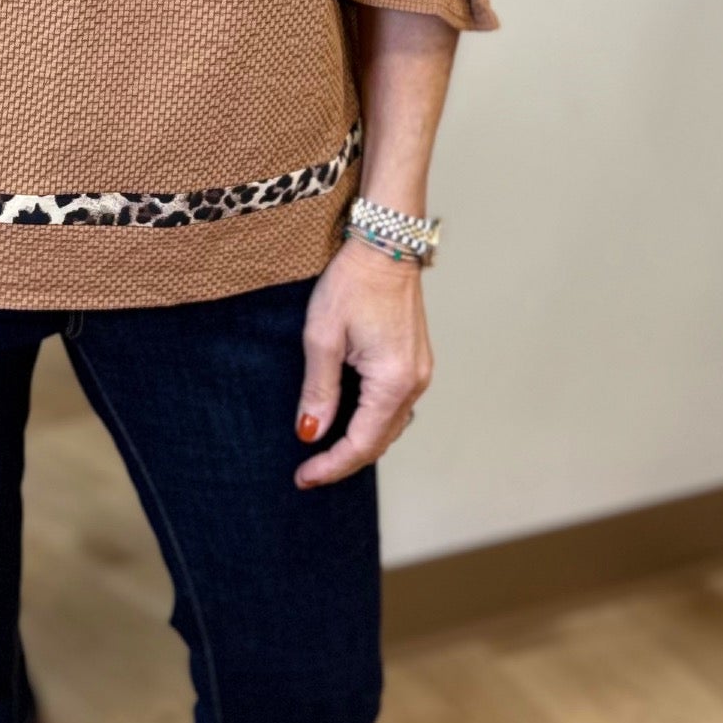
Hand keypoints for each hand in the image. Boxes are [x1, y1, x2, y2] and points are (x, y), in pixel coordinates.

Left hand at [295, 234, 433, 487]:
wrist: (385, 245)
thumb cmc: (352, 283)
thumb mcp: (322, 337)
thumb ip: (318, 390)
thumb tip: (310, 433)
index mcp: (392, 380)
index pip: (361, 443)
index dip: (331, 466)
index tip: (303, 477)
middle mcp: (414, 382)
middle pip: (379, 442)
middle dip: (343, 461)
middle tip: (308, 473)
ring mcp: (419, 372)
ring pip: (389, 427)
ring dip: (358, 444)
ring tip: (324, 454)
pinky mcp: (415, 362)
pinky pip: (395, 408)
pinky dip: (371, 423)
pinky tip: (348, 422)